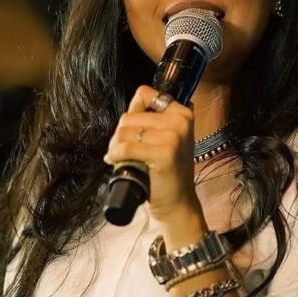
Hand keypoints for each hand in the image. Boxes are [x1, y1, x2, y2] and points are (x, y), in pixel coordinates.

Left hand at [104, 86, 201, 223]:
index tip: (131, 130)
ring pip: (125, 131)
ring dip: (115, 146)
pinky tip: (114, 162)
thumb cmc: (168, 171)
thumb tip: (136, 102)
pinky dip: (115, 156)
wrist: (178, 202)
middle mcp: (181, 121)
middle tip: (119, 151)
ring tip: (118, 158)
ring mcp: (174, 137)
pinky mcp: (164, 153)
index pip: (145, 94)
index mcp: (183, 113)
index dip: (132, 112)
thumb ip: (158, 118)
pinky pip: (126, 148)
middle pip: (129, 116)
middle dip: (119, 134)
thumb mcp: (169, 139)